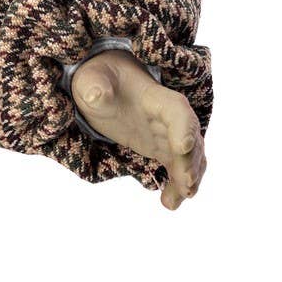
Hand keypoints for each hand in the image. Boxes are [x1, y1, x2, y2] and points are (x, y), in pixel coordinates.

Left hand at [71, 50, 205, 208]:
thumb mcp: (91, 80)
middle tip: (186, 183)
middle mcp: (168, 117)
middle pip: (190, 137)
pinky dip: (177, 185)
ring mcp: (167, 134)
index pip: (177, 111)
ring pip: (189, 156)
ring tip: (180, 197)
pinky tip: (169, 203)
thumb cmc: (99, 78)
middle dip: (191, 160)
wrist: (104, 83)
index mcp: (154, 97)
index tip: (183, 147)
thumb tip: (95, 95)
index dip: (183, 128)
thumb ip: (95, 87)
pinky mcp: (162, 148)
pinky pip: (177, 168)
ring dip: (189, 177)